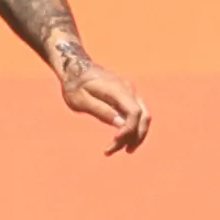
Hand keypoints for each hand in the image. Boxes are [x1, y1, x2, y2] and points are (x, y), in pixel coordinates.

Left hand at [53, 40, 150, 154]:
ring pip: (143, 116)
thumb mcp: (80, 100)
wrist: (75, 68)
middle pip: (144, 115)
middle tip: (124, 151)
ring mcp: (129, 92)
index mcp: (116, 89)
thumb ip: (100, 111)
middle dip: (137, 135)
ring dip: (136, 134)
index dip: (129, 129)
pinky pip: (136, 114)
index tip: (115, 141)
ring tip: (122, 149)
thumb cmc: (74, 85)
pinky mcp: (127, 97)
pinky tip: (122, 140)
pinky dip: (132, 128)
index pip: (134, 112)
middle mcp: (128, 90)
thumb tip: (121, 124)